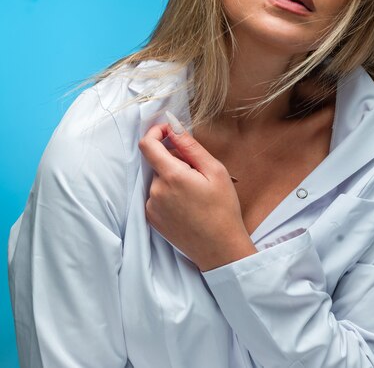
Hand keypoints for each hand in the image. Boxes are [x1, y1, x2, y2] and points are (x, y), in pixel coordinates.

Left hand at [139, 123, 256, 270]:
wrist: (220, 248)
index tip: (169, 130)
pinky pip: (156, 195)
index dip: (156, 132)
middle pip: (158, 162)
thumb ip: (190, 146)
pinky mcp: (152, 219)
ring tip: (195, 193)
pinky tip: (188, 204)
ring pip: (158, 179)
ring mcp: (151, 207)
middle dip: (175, 160)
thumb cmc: (223, 208)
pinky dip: (169, 192)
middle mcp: (155, 191)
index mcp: (172, 176)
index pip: (148, 144)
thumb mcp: (214, 171)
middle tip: (199, 173)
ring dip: (173, 177)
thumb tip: (173, 126)